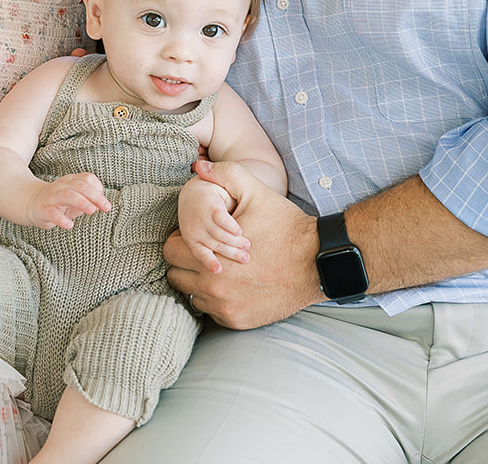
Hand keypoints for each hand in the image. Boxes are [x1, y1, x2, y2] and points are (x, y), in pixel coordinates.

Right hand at [26, 171, 110, 228]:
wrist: (31, 203)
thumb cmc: (59, 202)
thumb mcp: (75, 199)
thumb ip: (88, 200)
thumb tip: (99, 206)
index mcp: (71, 181)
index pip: (87, 179)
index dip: (98, 189)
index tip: (105, 204)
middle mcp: (62, 186)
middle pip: (80, 186)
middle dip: (95, 196)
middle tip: (106, 208)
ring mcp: (52, 197)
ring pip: (67, 195)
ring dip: (81, 202)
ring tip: (91, 211)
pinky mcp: (43, 210)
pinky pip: (52, 213)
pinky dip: (61, 219)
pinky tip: (69, 225)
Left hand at [167, 160, 320, 328]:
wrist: (317, 261)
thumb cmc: (284, 226)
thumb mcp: (256, 192)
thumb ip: (224, 175)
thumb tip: (199, 166)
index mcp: (210, 254)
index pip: (170, 250)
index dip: (180, 239)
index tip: (195, 235)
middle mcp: (214, 287)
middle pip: (176, 275)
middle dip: (187, 261)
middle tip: (206, 250)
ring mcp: (226, 308)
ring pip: (192, 295)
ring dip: (199, 282)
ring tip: (219, 267)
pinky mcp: (238, 321)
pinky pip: (211, 312)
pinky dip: (217, 300)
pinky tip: (233, 284)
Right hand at [178, 175, 249, 272]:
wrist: (202, 197)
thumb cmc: (224, 188)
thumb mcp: (231, 177)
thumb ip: (226, 172)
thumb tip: (200, 165)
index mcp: (207, 200)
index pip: (216, 215)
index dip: (228, 225)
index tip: (239, 232)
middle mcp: (196, 217)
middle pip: (216, 233)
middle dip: (233, 242)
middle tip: (248, 247)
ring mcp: (193, 231)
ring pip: (211, 245)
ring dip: (228, 252)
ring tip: (245, 257)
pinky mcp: (194, 243)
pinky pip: (200, 254)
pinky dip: (208, 262)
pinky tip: (218, 269)